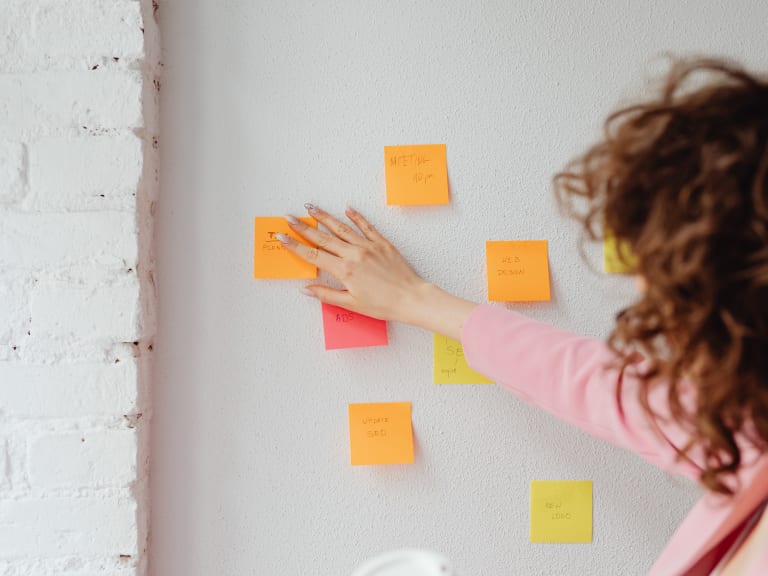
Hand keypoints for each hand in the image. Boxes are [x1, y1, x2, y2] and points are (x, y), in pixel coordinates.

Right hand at [278, 204, 477, 339]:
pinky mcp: (382, 243)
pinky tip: (346, 208)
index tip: (282, 237)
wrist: (411, 298)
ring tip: (311, 207)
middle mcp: (354, 254)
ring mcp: (368, 246)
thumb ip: (327, 295)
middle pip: (323, 237)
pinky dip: (356, 216)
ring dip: (324, 217)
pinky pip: (366, 226)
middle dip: (303, 227)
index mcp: (344, 270)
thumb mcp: (352, 304)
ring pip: (341, 228)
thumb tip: (306, 289)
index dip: (295, 245)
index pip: (313, 254)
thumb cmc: (383, 305)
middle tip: (289, 217)